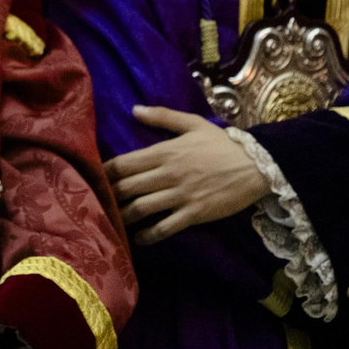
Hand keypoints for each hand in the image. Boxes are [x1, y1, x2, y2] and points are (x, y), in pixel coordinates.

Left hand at [104, 106, 269, 244]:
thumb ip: (162, 116)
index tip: (91, 177)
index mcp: (164, 152)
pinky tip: (138, 239)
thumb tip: (134, 109)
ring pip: (141, 208)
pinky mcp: (194, 214)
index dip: (104, 172)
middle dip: (108, 196)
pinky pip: (165, 227)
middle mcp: (168, 174)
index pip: (123, 163)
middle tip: (94, 202)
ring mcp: (181, 196)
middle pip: (127, 187)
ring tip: (110, 221)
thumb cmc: (223, 143)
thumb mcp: (193, 123)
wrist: (258, 165)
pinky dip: (148, 235)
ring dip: (123, 216)